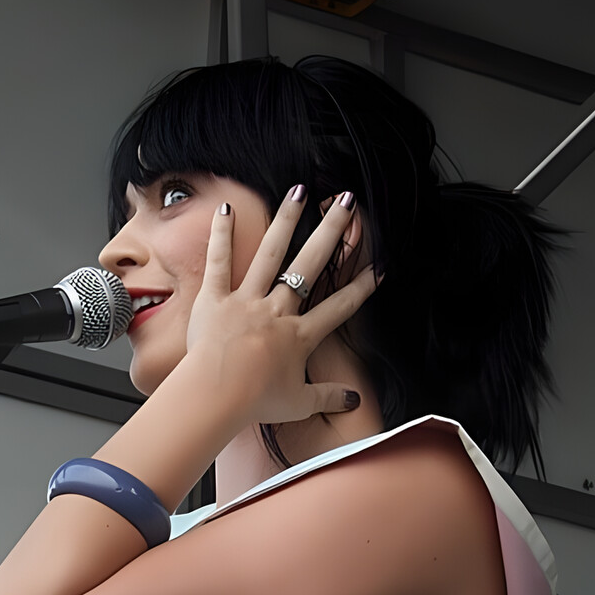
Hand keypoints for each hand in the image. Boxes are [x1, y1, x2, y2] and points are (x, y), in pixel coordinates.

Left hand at [184, 186, 379, 426]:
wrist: (217, 395)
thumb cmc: (256, 402)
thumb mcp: (299, 403)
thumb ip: (327, 398)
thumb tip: (354, 400)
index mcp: (299, 336)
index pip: (338, 308)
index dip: (360, 288)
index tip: (378, 268)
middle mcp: (277, 310)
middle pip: (309, 265)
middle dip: (331, 231)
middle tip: (346, 202)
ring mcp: (247, 300)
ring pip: (270, 253)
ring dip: (286, 220)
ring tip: (299, 190)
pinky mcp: (216, 298)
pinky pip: (219, 262)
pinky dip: (221, 236)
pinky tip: (226, 209)